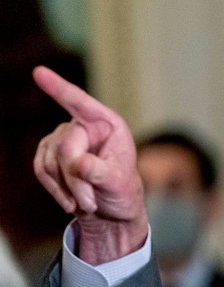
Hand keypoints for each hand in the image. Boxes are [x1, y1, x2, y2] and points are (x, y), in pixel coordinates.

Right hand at [33, 66, 147, 264]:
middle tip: (90, 201)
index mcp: (108, 126)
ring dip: (67, 188)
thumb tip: (79, 164)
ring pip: (51, 161)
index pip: (82, 104)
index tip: (39, 73)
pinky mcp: (49, 153)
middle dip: (76, 179)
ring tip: (88, 202)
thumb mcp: (118, 184)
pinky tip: (71, 202)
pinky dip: (55, 189)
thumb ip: (99, 172)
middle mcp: (85, 126)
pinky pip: (41, 169)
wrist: (111, 213)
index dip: (60, 89)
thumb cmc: (122, 193)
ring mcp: (64, 138)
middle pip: (66, 147)